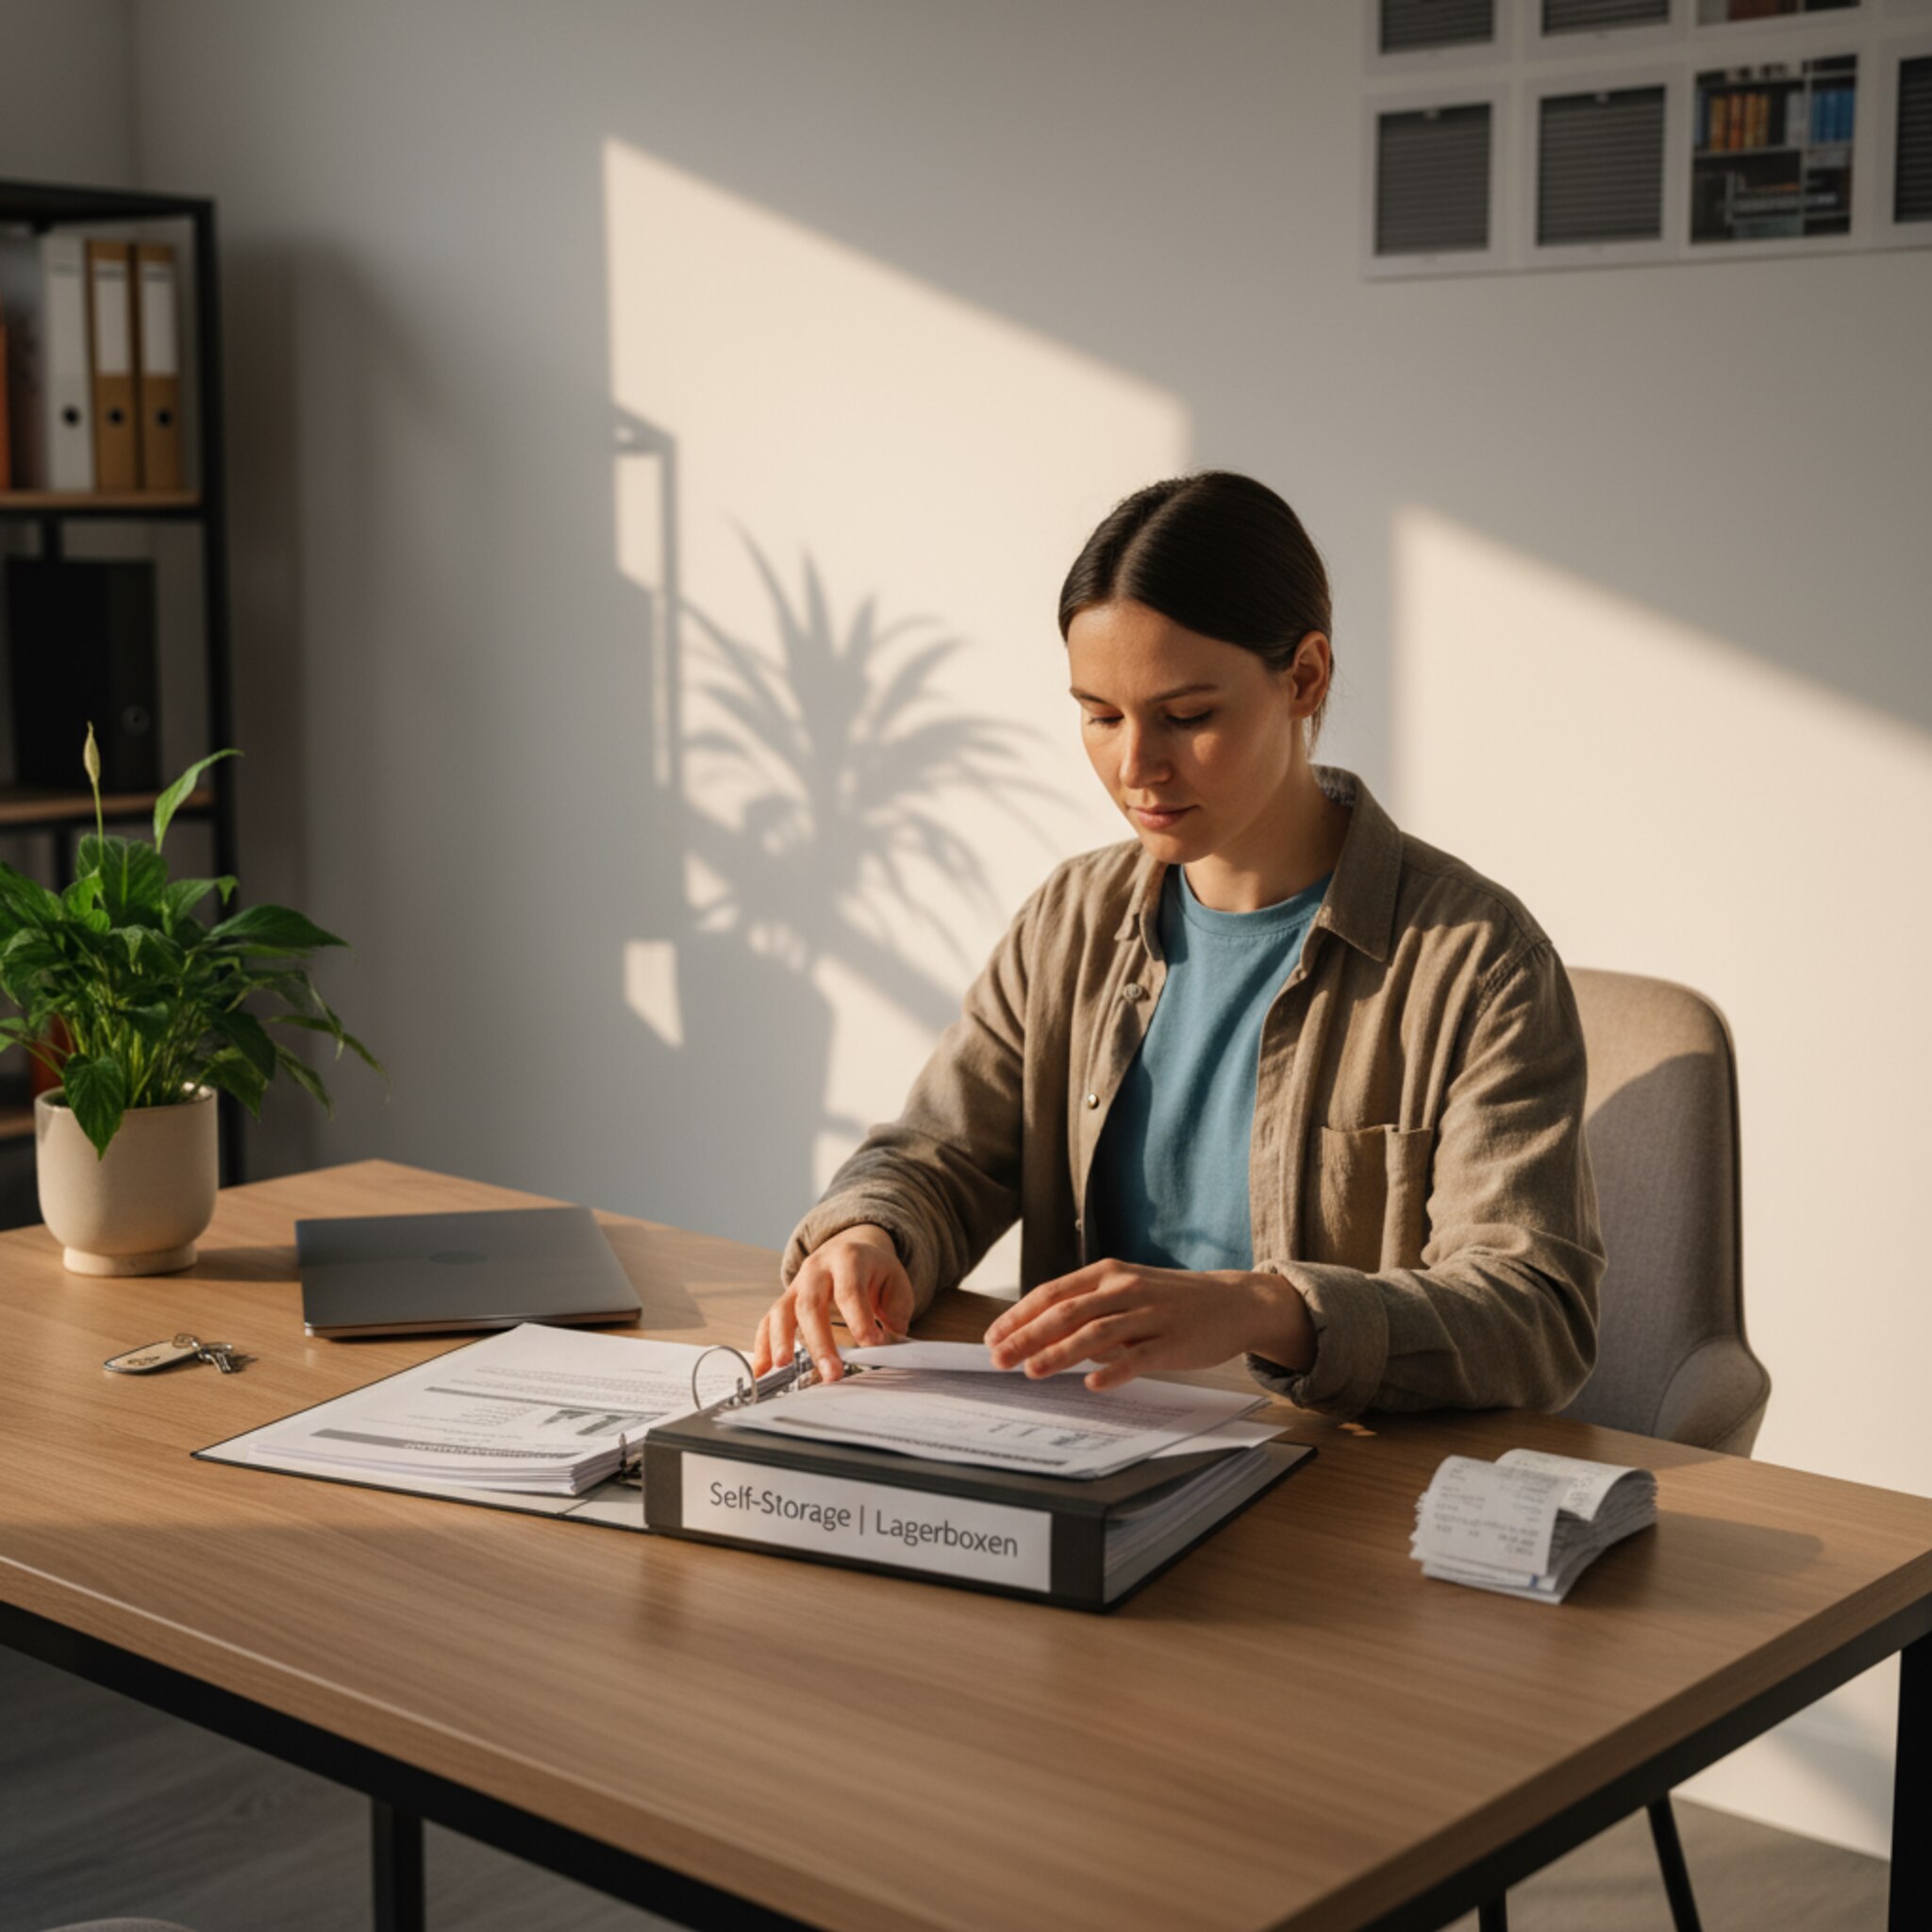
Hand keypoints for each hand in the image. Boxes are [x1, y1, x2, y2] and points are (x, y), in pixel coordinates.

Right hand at [752, 1224, 914, 1382]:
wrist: (850, 1248)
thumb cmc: (874, 1270)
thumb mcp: (896, 1279)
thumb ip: (898, 1309)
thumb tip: (891, 1340)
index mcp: (847, 1259)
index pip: (849, 1292)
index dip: (860, 1322)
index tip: (874, 1347)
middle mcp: (816, 1269)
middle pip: (810, 1304)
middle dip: (820, 1341)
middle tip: (832, 1373)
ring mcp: (797, 1284)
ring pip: (783, 1311)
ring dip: (782, 1340)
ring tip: (784, 1366)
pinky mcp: (785, 1300)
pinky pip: (767, 1321)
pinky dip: (762, 1346)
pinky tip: (762, 1370)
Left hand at [982, 1259, 1314, 1391]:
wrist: (1233, 1301)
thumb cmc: (1171, 1299)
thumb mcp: (1126, 1291)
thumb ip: (1087, 1309)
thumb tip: (1044, 1337)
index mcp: (1107, 1273)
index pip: (1052, 1293)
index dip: (1019, 1315)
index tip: (992, 1337)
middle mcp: (1124, 1289)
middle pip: (1066, 1313)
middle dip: (1027, 1337)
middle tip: (998, 1359)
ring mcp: (1149, 1314)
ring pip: (1095, 1334)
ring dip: (1060, 1353)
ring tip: (1032, 1372)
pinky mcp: (1173, 1342)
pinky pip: (1138, 1358)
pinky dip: (1113, 1371)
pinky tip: (1092, 1384)